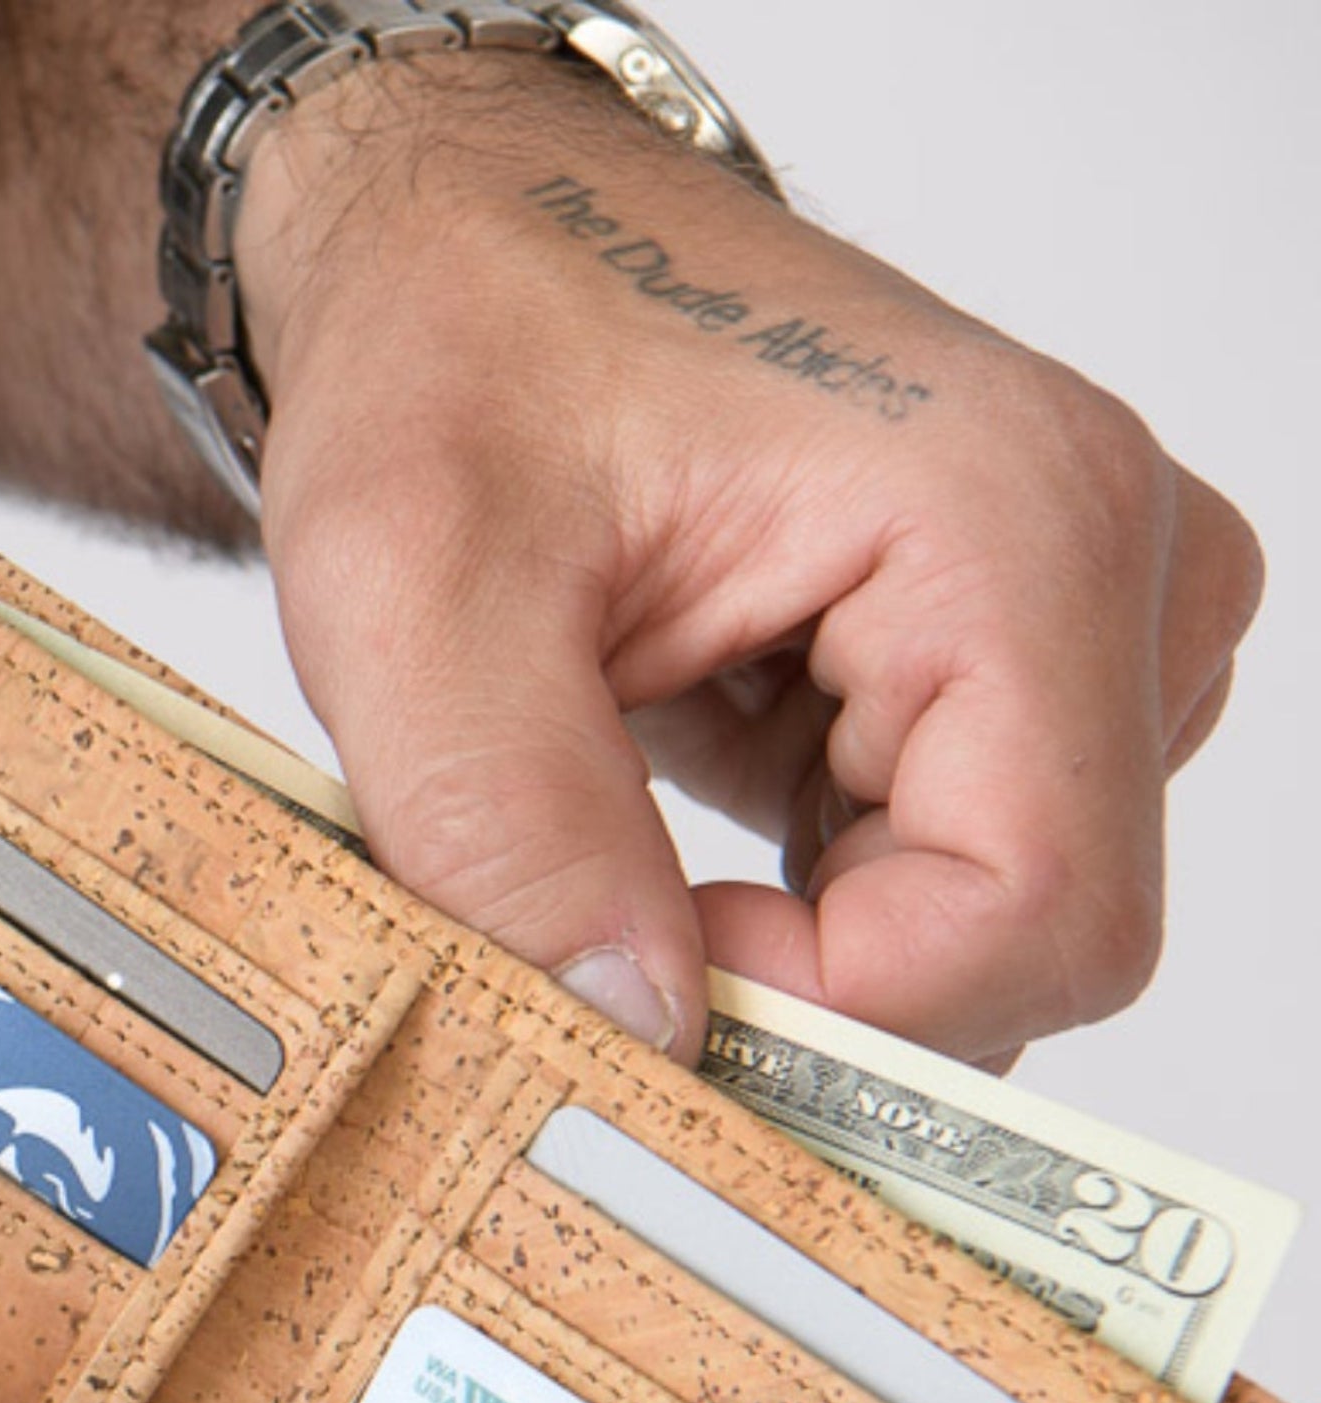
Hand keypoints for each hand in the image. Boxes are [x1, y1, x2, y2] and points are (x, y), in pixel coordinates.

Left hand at [235, 54, 1262, 1064]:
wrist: (483, 248)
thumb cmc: (462, 351)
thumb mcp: (408, 586)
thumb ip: (505, 823)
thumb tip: (638, 1036)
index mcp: (1013, 523)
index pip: (1034, 913)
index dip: (840, 1003)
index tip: (656, 948)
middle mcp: (1111, 570)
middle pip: (1034, 944)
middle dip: (818, 988)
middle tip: (623, 901)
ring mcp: (1092, 628)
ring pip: (996, 938)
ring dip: (808, 942)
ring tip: (651, 807)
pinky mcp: (1029, 677)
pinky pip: (962, 892)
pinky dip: (818, 907)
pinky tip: (704, 804)